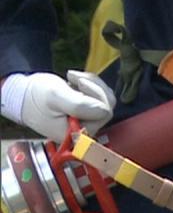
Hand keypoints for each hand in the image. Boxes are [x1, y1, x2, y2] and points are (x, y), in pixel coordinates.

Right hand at [0, 71, 116, 139]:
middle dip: (94, 87)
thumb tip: (104, 111)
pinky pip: (101, 96)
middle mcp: (83, 132)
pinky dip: (91, 84)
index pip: (103, 114)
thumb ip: (78, 106)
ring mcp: (86, 122)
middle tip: (76, 78)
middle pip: (107, 105)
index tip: (80, 84)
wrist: (24, 94)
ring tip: (74, 78)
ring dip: (93, 84)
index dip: (95, 96)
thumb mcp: (55, 97)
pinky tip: (76, 81)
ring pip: (106, 99)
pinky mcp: (87, 113)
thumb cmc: (36, 96)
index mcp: (75, 134)